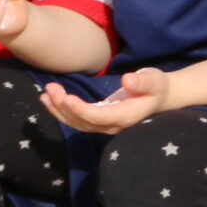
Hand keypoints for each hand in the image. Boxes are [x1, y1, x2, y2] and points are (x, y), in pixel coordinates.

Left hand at [42, 68, 172, 133]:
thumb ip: (143, 81)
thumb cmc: (157, 86)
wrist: (160, 96)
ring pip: (76, 123)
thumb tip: (127, 80)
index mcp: (125, 117)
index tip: (66, 97)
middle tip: (51, 88)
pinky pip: (76, 119)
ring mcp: (104, 125)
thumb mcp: (154, 80)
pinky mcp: (98, 120)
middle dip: (64, 107)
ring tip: (46, 93)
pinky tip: (49, 99)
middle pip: (83, 122)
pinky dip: (61, 110)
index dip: (81, 110)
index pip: (98, 117)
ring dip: (58, 109)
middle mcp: (112, 126)